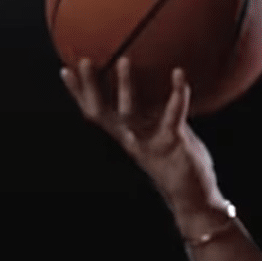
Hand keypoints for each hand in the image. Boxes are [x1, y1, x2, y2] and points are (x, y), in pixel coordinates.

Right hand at [60, 57, 226, 219]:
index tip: (66, 69)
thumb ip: (156, 115)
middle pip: (102, 114)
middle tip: (84, 61)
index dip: (80, 94)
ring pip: (130, 114)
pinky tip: (179, 74)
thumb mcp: (161, 135)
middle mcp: (133, 139)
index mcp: (127, 136)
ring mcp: (150, 142)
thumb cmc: (178, 163)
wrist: (195, 199)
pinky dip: (176, 94)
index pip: (97, 113)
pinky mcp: (173, 143)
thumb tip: (159, 83)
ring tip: (124, 61)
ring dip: (125, 87)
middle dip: (91, 88)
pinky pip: (172, 115)